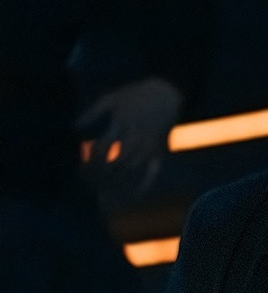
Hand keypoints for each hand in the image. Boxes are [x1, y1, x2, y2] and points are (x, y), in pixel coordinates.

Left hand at [77, 76, 181, 192]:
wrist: (168, 93)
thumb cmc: (135, 95)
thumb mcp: (112, 99)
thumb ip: (92, 113)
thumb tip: (74, 128)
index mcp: (123, 124)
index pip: (101, 149)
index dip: (88, 162)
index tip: (78, 170)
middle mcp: (137, 138)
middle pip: (114, 164)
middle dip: (99, 177)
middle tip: (86, 184)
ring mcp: (150, 147)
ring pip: (130, 172)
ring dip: (114, 185)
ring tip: (100, 194)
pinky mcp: (160, 152)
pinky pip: (152, 174)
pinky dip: (141, 188)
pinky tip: (129, 199)